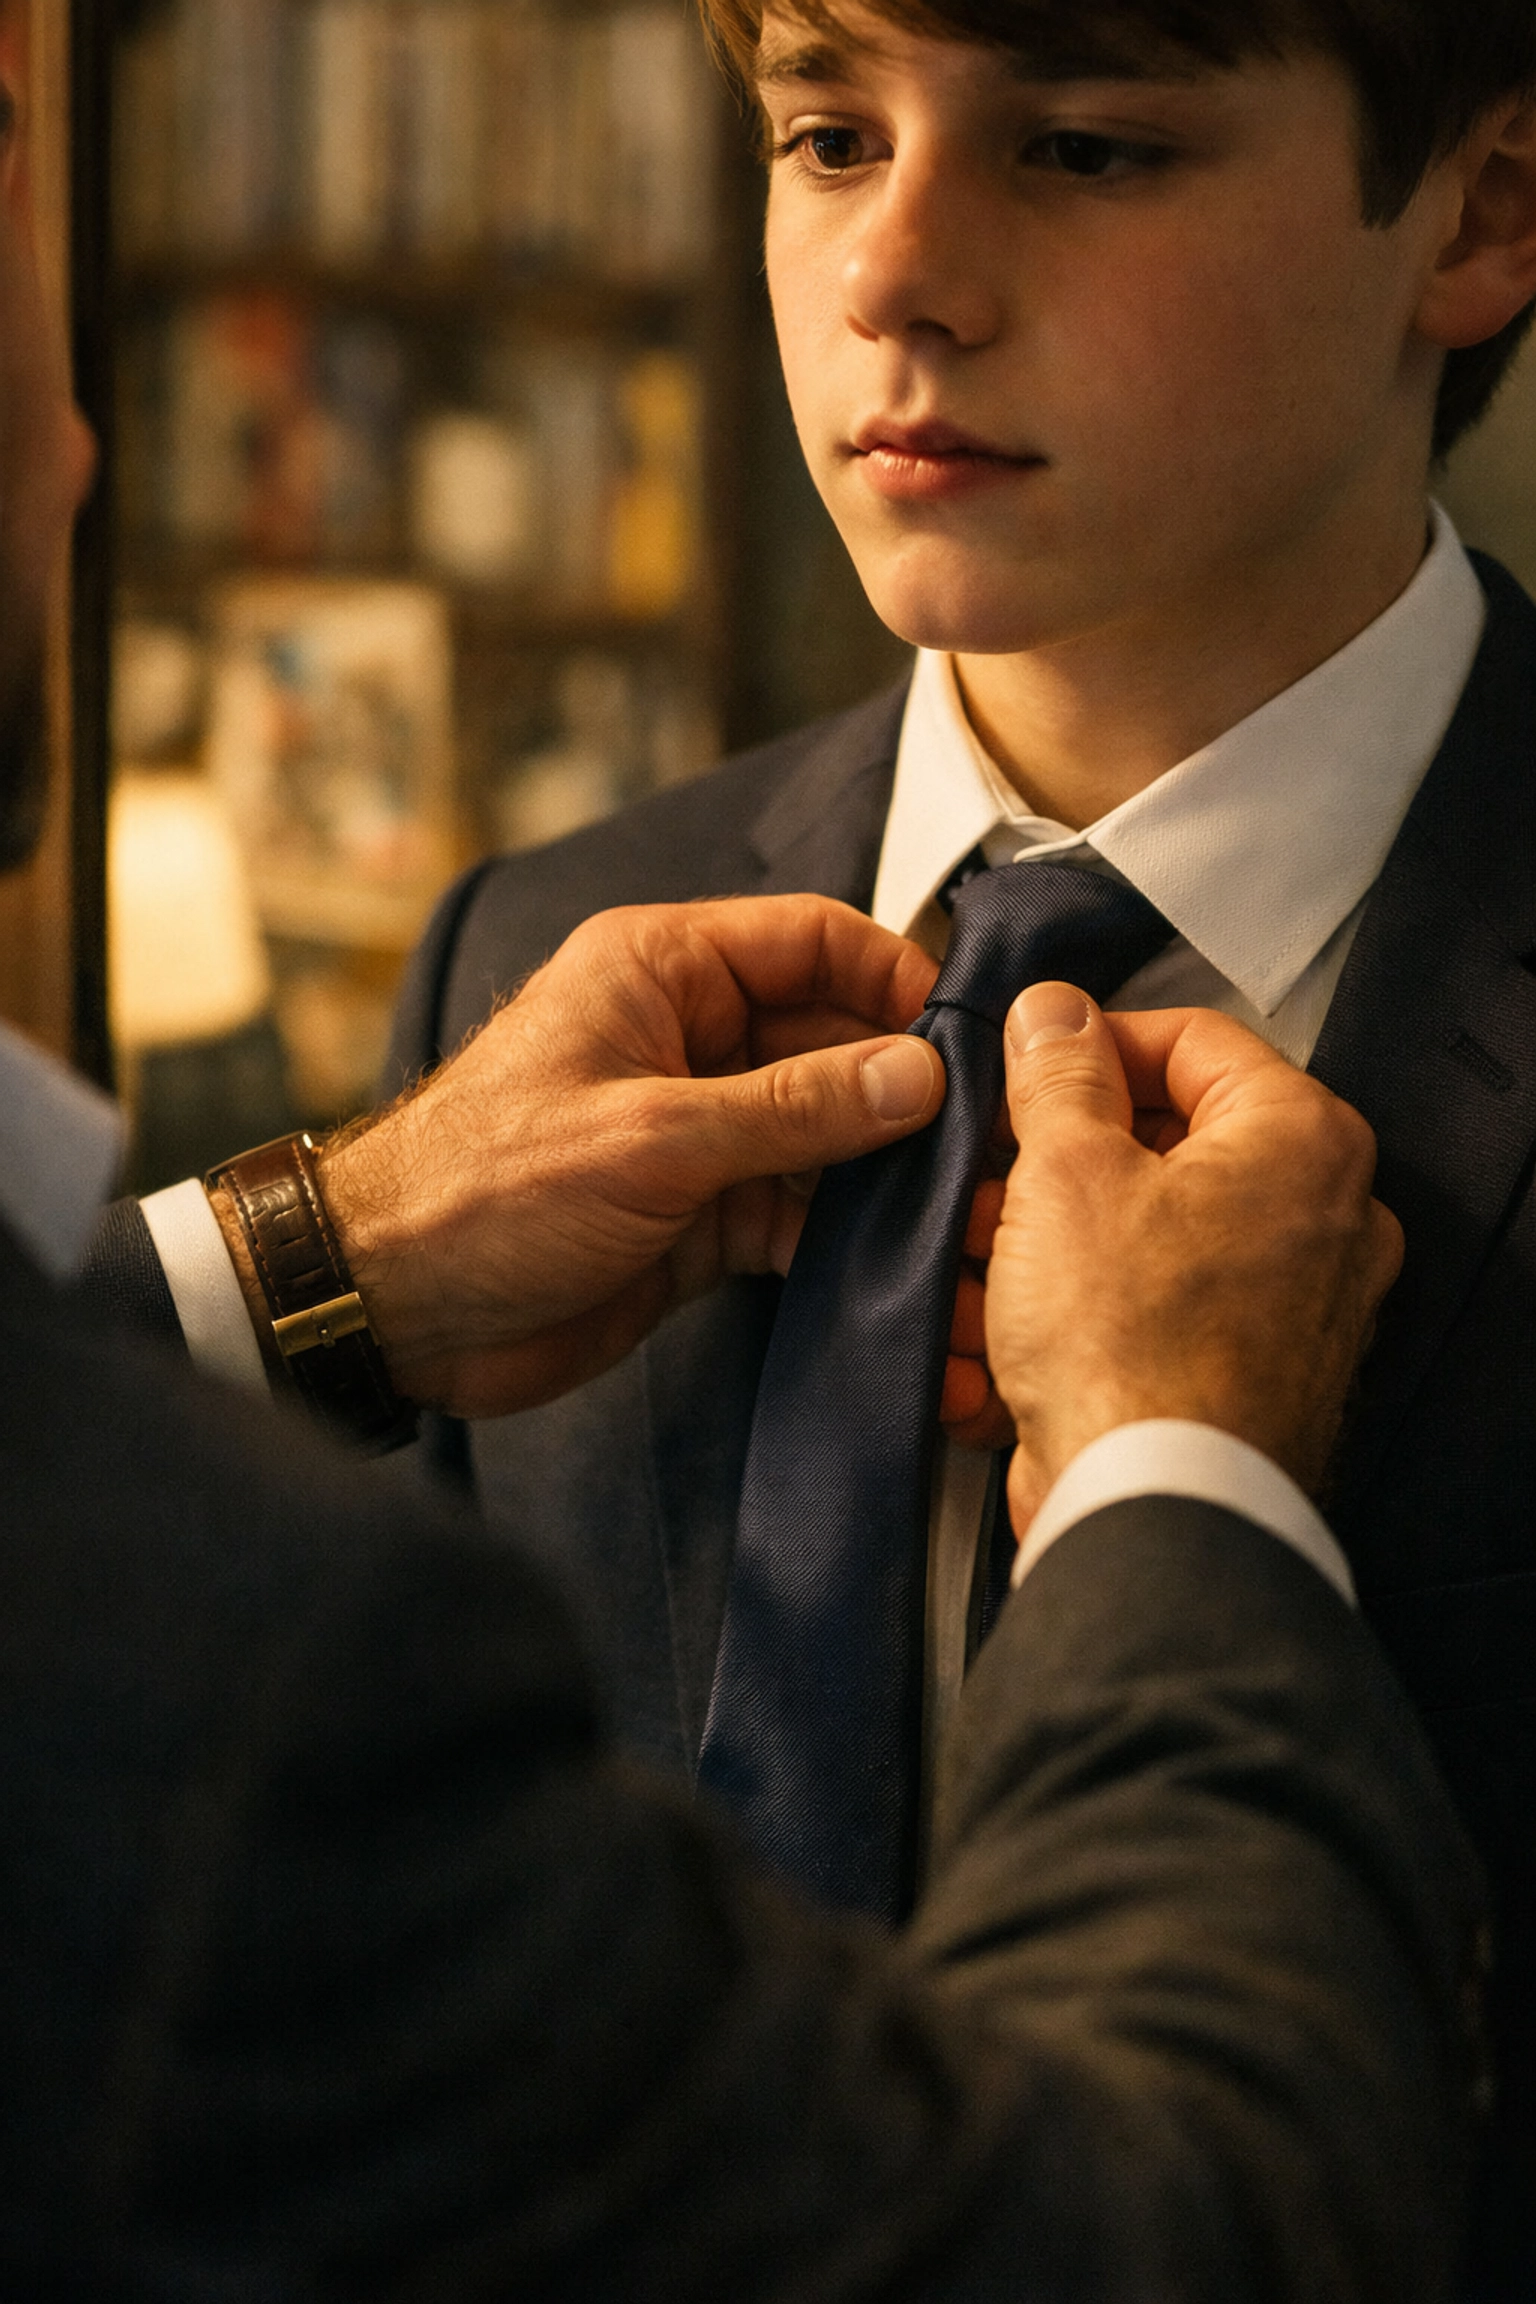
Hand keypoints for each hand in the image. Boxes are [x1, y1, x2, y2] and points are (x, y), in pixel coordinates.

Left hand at [321, 896, 943, 1416]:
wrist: (394, 1310)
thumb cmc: (483, 1190)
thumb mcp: (652, 1136)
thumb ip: (794, 1108)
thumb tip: (917, 1077)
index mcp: (661, 972)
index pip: (812, 941)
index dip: (895, 979)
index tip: (967, 1038)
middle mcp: (688, 1039)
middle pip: (835, 1040)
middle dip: (909, 1090)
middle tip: (990, 1144)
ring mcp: (699, 1130)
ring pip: (828, 1132)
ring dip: (891, 1173)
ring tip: (969, 1212)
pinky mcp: (701, 1215)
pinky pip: (799, 1208)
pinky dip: (849, 1234)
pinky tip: (908, 1263)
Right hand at [984, 984, 1403, 1534]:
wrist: (1151, 1509)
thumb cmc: (1135, 1351)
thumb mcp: (1067, 1171)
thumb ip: (1060, 1074)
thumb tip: (1055, 1017)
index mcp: (1303, 1141)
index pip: (1193, 1039)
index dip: (1092, 1043)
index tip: (1029, 1065)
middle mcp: (1322, 1220)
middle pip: (1168, 1141)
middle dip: (1060, 1156)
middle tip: (994, 1165)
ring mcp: (1290, 1306)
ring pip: (1148, 1231)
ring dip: (1053, 1235)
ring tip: (981, 1251)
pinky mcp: (1244, 1377)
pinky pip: (1151, 1310)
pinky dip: (1081, 1308)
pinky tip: (1006, 1322)